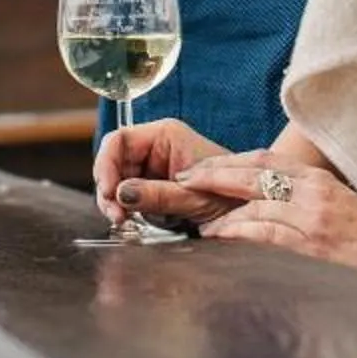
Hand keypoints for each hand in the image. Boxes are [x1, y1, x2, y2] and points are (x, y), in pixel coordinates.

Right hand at [94, 118, 233, 226]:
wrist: (250, 211)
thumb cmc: (231, 196)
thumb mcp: (193, 198)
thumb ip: (156, 195)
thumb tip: (120, 194)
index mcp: (165, 136)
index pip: (119, 140)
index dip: (106, 164)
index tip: (107, 191)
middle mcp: (155, 148)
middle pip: (114, 162)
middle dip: (109, 189)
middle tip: (116, 216)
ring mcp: (153, 167)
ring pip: (118, 181)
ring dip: (116, 202)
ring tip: (125, 222)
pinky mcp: (153, 187)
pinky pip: (129, 195)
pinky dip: (127, 209)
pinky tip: (132, 221)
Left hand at [180, 152, 356, 280]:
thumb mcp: (337, 200)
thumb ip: (301, 195)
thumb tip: (260, 198)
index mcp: (317, 178)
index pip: (262, 159)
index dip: (227, 162)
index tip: (200, 168)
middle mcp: (311, 192)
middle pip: (249, 175)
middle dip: (211, 178)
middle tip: (184, 184)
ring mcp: (310, 219)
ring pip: (251, 207)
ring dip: (221, 217)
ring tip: (204, 228)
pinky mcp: (310, 246)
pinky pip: (263, 235)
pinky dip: (238, 235)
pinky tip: (222, 239)